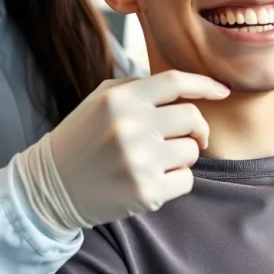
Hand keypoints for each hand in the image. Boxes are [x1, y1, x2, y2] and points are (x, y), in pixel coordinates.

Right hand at [27, 70, 228, 231]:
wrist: (50, 186)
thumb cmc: (83, 139)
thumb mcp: (101, 100)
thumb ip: (139, 87)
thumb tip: (187, 86)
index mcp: (120, 98)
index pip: (175, 81)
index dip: (205, 84)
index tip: (223, 91)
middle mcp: (131, 125)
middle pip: (192, 118)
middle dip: (197, 128)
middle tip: (188, 138)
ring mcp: (139, 160)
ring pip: (192, 151)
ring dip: (182, 157)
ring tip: (155, 161)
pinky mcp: (145, 191)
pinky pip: (186, 181)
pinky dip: (176, 181)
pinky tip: (151, 181)